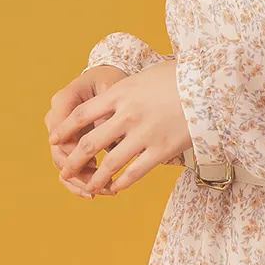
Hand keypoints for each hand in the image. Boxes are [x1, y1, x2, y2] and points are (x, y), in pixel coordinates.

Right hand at [45, 65, 127, 195]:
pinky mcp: (68, 143)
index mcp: (63, 100)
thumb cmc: (111, 81)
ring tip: (104, 191)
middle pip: (58, 152)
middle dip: (78, 172)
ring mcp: (60, 133)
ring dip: (80, 181)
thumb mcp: (112, 88)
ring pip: (61, 163)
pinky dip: (79, 180)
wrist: (107, 79)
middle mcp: (56, 118)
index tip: (94, 164)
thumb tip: (108, 136)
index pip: (60, 130)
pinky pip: (68, 166)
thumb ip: (107, 112)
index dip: (74, 151)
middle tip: (100, 185)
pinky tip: (95, 192)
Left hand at [47, 58, 192, 196]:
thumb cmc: (177, 77)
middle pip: (89, 142)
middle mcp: (127, 115)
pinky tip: (116, 187)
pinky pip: (136, 172)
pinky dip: (122, 182)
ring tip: (87, 187)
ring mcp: (144, 135)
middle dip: (73, 160)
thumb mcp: (143, 77)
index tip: (54, 138)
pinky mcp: (162, 150)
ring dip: (95, 178)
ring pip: (110, 164)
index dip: (64, 129)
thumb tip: (105, 104)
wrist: (210, 85)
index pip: (81, 114)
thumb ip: (123, 92)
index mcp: (120, 94)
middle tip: (64, 170)